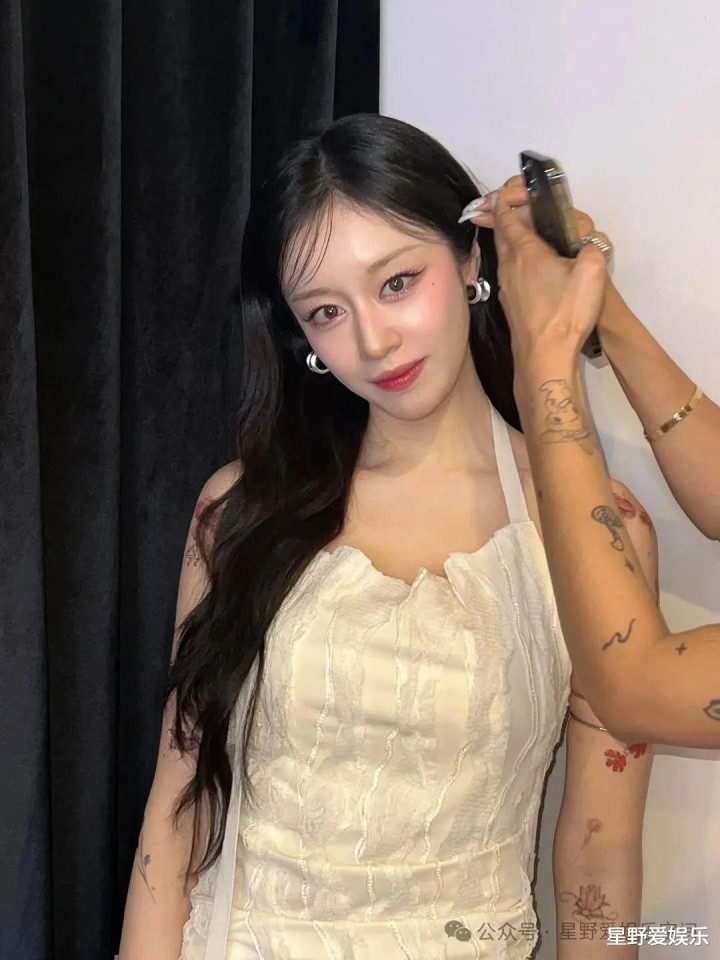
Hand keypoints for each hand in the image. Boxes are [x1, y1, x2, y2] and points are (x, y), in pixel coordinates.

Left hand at [461, 177, 610, 360]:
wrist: (545, 357)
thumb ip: (591, 247)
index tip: (515, 190)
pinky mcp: (510, 303)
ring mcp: (506, 286)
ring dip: (513, 238)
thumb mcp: (592, 270)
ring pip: (504, 253)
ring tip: (533, 233)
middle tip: (525, 207)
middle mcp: (509, 265)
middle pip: (502, 232)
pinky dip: (518, 259)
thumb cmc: (566, 313)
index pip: (506, 215)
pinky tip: (535, 266)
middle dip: (509, 215)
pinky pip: (510, 272)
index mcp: (525, 250)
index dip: (507, 198)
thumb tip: (587, 243)